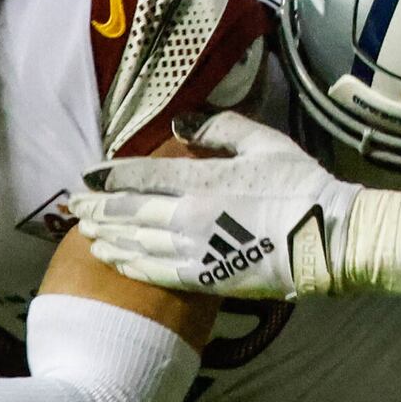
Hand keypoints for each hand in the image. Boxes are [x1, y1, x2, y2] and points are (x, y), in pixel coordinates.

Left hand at [69, 111, 357, 298]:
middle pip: (128, 212)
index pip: (139, 176)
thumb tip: (183, 123)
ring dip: (107, 237)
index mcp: (201, 179)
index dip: (107, 176)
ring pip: (136, 243)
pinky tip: (117, 260)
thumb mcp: (265, 143)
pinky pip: (156, 272)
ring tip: (87, 232)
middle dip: (97, 209)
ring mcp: (194, 250)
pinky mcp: (206, 279)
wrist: (326, 240)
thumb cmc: (300, 186)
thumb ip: (221, 129)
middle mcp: (188, 216)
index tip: (85, 176)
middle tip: (74, 206)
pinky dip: (131, 264)